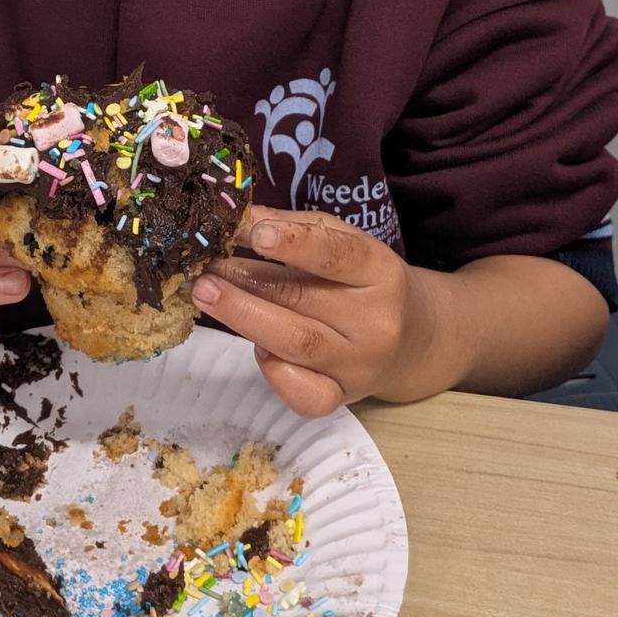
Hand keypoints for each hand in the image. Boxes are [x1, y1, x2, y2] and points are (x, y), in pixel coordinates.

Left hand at [191, 209, 436, 416]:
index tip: (256, 233)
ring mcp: (359, 365)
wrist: (412, 339)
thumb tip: (240, 218)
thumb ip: (296, 228)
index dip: (296, 243)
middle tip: (205, 267)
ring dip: (243, 317)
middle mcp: (375, 321)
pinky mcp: (342, 398)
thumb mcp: (346, 242)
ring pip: (295, 344)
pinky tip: (253, 345)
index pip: (338, 255)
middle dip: (246, 281)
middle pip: (303, 299)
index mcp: (380, 272)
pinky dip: (272, 371)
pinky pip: (302, 393)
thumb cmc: (365, 281)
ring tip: (206, 294)